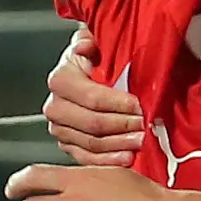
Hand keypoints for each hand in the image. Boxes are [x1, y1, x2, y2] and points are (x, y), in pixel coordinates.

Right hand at [44, 25, 145, 165]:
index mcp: (61, 80)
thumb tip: (87, 45)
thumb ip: (91, 40)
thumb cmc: (95, 58)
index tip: (139, 105)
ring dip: (119, 144)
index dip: (117, 103)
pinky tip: (127, 158)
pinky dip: (108, 161)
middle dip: (122, 125)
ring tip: (141, 140)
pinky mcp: (67, 145)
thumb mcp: (95, 42)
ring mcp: (60, 128)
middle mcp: (55, 106)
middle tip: (145, 125)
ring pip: (91, 143)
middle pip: (92, 123)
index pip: (91, 97)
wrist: (86, 75)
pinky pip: (87, 158)